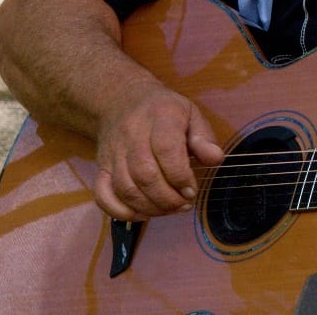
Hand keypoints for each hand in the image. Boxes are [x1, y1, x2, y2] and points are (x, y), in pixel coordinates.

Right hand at [92, 83, 224, 220]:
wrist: (122, 101)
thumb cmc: (163, 110)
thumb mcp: (190, 113)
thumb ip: (204, 137)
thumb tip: (215, 159)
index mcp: (160, 116)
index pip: (166, 150)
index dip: (180, 176)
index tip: (192, 190)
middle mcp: (132, 134)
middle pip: (145, 174)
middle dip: (168, 198)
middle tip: (184, 204)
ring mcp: (113, 152)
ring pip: (126, 188)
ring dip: (150, 207)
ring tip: (170, 209)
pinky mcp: (101, 167)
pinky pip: (103, 195)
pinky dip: (121, 211)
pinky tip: (142, 214)